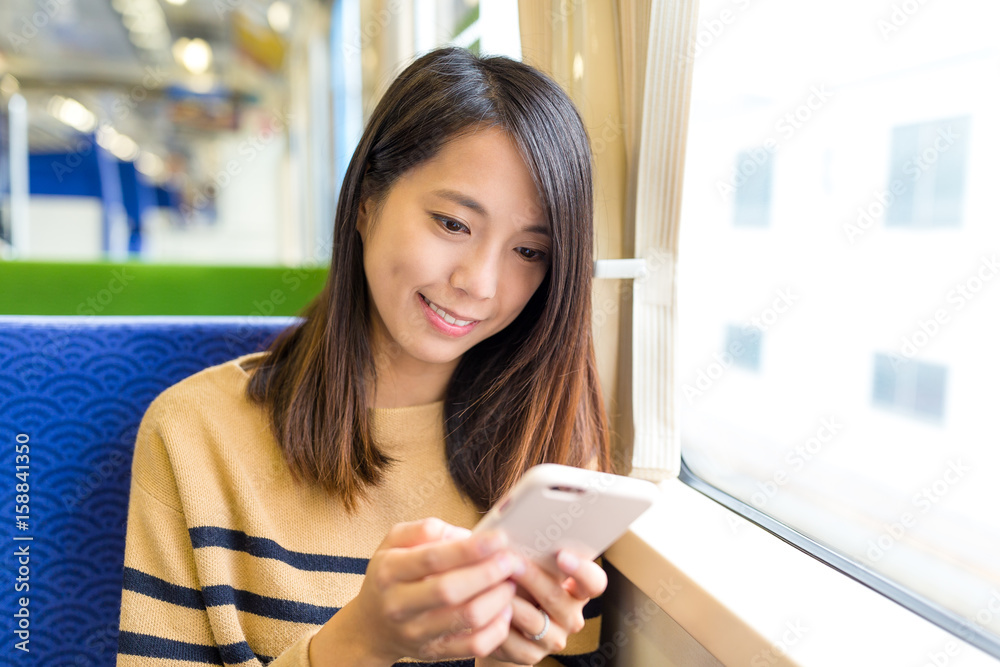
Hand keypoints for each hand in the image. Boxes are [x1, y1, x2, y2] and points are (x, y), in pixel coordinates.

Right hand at [309, 518, 523, 665]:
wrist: (371, 626)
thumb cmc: (390, 575)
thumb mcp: (394, 542)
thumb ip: (425, 529)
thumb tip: (464, 534)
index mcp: (390, 570)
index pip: (433, 558)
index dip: (470, 548)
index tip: (498, 538)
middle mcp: (399, 604)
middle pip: (451, 590)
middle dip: (488, 573)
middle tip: (510, 561)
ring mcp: (416, 632)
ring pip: (467, 618)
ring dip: (498, 598)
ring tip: (509, 582)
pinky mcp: (434, 652)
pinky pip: (474, 646)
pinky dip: (497, 628)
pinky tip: (504, 610)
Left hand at [486, 550, 606, 664]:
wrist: (499, 620)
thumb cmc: (515, 582)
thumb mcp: (528, 564)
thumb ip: (532, 551)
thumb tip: (517, 525)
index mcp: (577, 589)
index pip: (594, 582)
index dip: (582, 570)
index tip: (562, 555)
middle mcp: (571, 615)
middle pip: (557, 598)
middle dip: (532, 578)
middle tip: (512, 562)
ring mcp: (554, 638)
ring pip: (535, 621)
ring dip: (512, 602)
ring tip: (493, 585)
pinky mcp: (532, 655)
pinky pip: (516, 644)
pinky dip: (500, 626)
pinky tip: (488, 612)